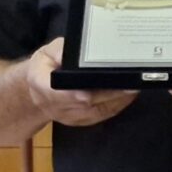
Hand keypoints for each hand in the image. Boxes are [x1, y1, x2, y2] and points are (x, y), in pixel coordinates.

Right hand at [24, 37, 138, 127]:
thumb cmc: (45, 65)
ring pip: (94, 111)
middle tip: (128, 84)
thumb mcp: (47, 51)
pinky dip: (115, 106)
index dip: (72, 95)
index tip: (87, 94)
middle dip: (106, 94)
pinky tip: (128, 95)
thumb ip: (60, 50)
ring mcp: (66, 116)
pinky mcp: (79, 121)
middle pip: (82, 103)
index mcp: (40, 84)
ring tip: (133, 87)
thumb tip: (74, 52)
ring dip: (115, 100)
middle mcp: (52, 104)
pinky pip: (100, 116)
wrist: (38, 89)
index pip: (55, 92)